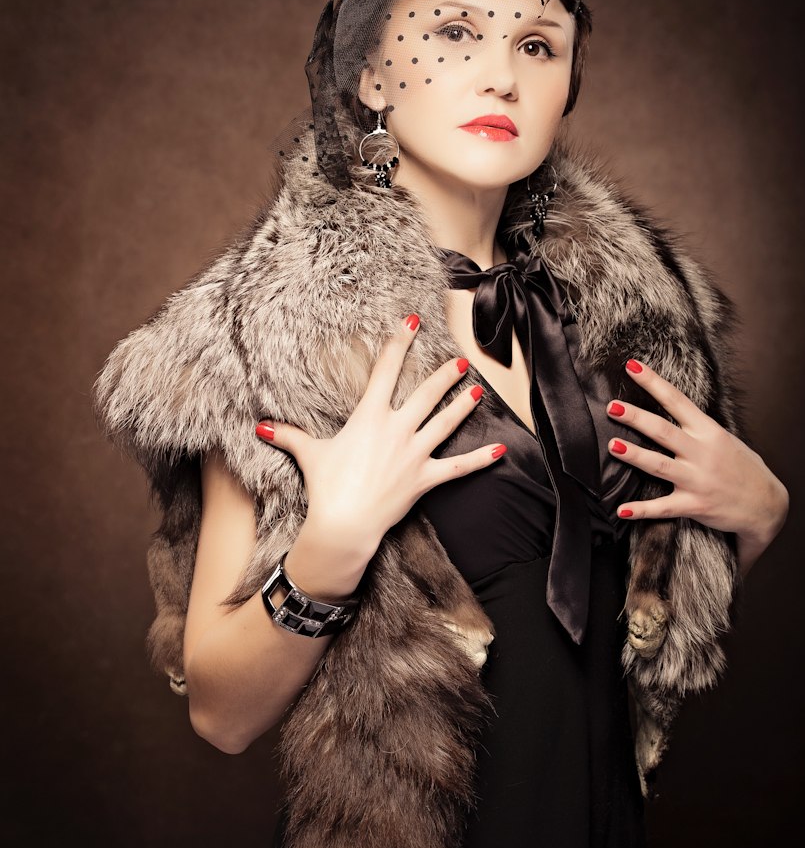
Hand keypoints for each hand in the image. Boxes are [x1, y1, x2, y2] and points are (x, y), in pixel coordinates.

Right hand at [254, 314, 505, 550]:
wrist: (344, 524)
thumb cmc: (326, 486)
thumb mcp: (308, 454)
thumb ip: (288, 435)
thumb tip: (260, 425)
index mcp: (370, 417)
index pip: (386, 372)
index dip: (398, 344)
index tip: (411, 323)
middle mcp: (397, 429)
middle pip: (425, 395)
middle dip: (442, 375)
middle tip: (457, 360)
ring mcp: (415, 453)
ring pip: (445, 423)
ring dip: (463, 406)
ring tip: (477, 388)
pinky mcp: (425, 479)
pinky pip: (458, 467)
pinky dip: (481, 459)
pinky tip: (502, 450)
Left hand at [606, 359, 788, 575]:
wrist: (767, 506)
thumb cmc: (744, 469)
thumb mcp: (726, 439)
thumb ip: (698, 427)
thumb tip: (671, 409)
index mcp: (709, 432)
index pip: (677, 401)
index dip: (653, 383)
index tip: (632, 366)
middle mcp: (702, 453)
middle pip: (664, 431)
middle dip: (636, 418)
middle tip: (612, 407)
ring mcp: (698, 480)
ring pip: (660, 465)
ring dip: (635, 455)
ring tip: (613, 445)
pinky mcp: (695, 505)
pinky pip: (663, 508)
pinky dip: (642, 510)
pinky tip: (621, 510)